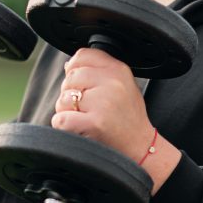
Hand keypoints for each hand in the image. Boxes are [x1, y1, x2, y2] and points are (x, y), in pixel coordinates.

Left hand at [52, 47, 154, 164]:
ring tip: (87, 119)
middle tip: (88, 108)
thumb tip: (68, 65)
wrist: (142, 147)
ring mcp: (103, 103)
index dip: (75, 69)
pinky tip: (81, 129)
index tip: (82, 85)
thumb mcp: (123, 85)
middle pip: (70, 78)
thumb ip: (99, 72)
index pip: (83, 55)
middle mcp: (112, 83)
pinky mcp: (94, 123)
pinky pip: (61, 119)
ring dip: (68, 112)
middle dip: (71, 94)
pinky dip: (65, 126)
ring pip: (63, 99)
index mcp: (119, 70)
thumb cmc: (129, 118)